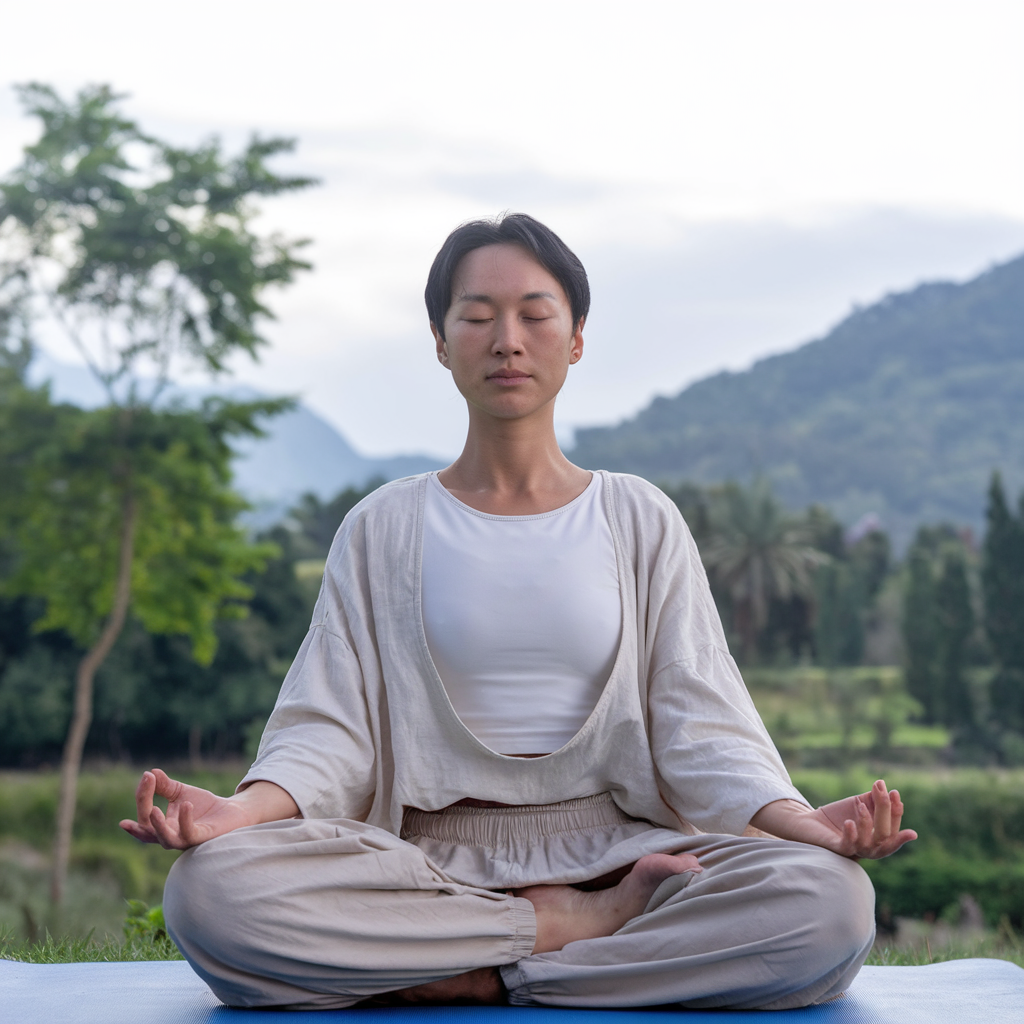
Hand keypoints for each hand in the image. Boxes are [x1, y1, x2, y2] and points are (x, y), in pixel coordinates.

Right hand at [118, 768, 254, 849]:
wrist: (231, 811)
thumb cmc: (203, 805)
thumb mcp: (181, 792)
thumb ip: (165, 786)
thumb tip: (152, 772)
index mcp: (162, 826)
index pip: (145, 814)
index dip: (142, 796)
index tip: (147, 775)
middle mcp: (170, 836)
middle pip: (148, 830)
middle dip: (143, 807)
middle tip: (147, 782)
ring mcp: (185, 839)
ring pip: (166, 840)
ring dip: (158, 826)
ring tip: (153, 809)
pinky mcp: (202, 838)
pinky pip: (190, 834)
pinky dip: (185, 820)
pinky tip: (186, 804)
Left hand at [751, 780, 916, 859]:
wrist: (809, 821)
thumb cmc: (837, 814)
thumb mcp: (858, 804)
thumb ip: (872, 799)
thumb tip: (882, 786)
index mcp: (876, 839)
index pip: (892, 829)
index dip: (896, 812)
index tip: (895, 792)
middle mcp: (868, 849)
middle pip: (884, 836)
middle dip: (886, 812)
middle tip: (882, 792)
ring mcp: (853, 851)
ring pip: (868, 845)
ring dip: (867, 823)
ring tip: (861, 805)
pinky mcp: (835, 849)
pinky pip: (846, 847)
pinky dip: (850, 835)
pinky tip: (849, 822)